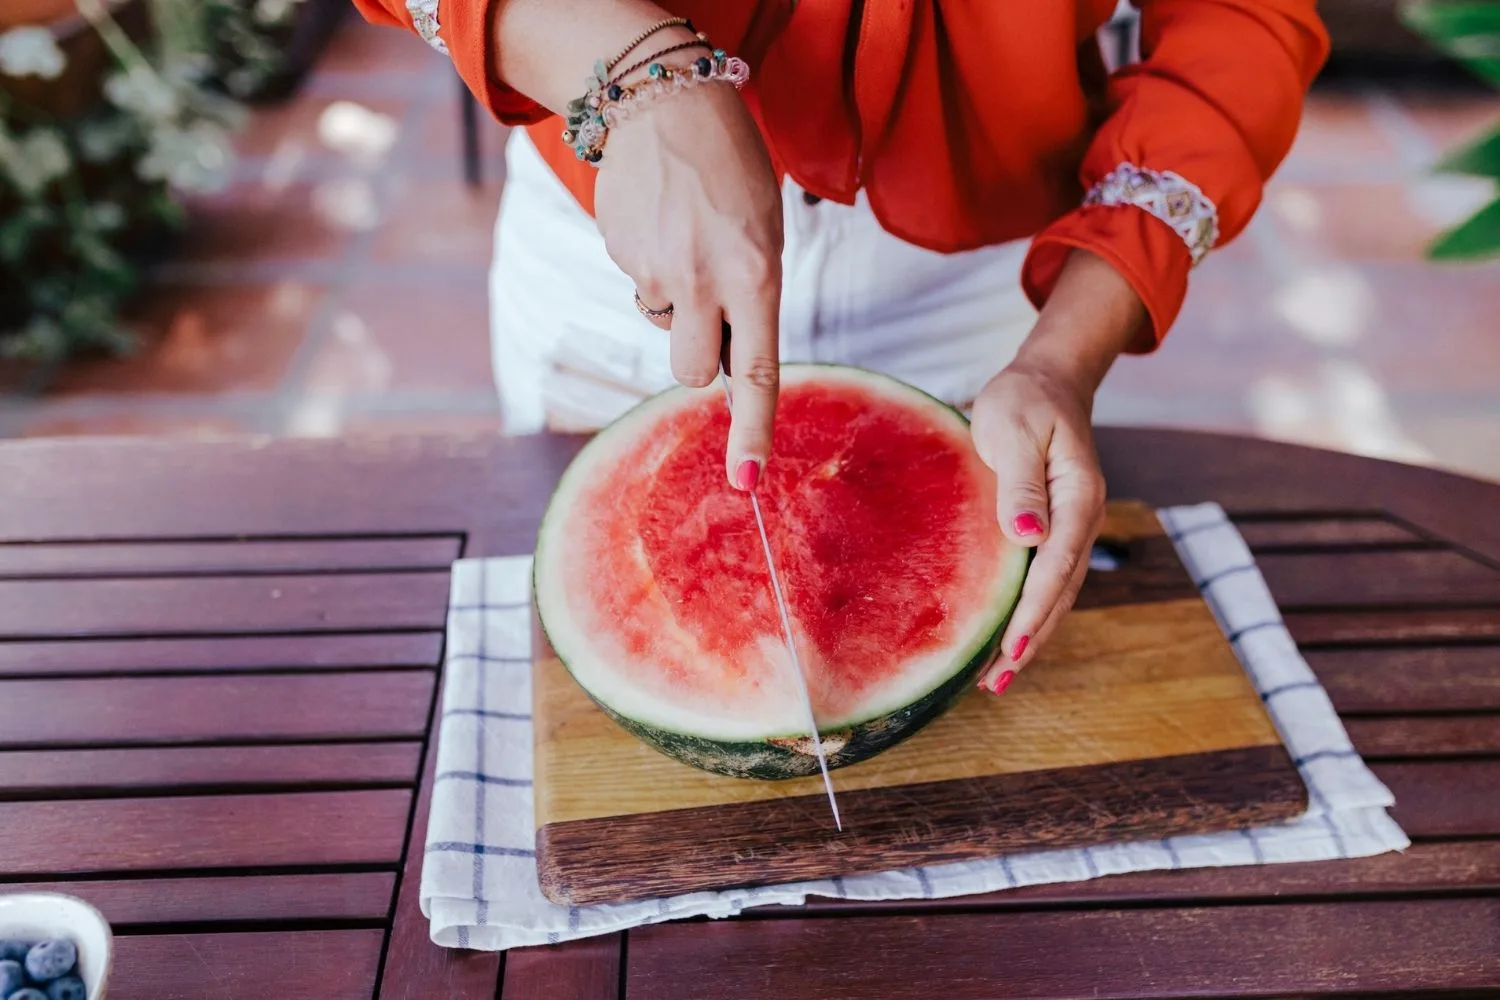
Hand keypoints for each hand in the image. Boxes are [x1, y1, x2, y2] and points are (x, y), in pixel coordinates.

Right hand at [490, 3, 783, 488]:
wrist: (667, 99)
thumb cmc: (731, 169)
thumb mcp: (764, 234)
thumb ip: (750, 298)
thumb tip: (717, 357)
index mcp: (755, 277)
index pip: (755, 374)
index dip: (752, 432)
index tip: (747, 482)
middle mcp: (704, 283)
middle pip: (692, 371)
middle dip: (698, 355)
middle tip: (710, 307)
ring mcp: (655, 272)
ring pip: (664, 326)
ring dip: (675, 303)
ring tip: (686, 240)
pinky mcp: (619, 256)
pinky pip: (639, 286)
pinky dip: (650, 266)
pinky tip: (660, 222)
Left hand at [969, 249, 1147, 692]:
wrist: (1046, 381)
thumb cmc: (1025, 400)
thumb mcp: (1017, 431)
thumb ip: (1022, 484)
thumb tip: (1027, 536)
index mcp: (1078, 498)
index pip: (1056, 566)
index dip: (1033, 610)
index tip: (1011, 647)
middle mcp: (1082, 519)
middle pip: (1059, 592)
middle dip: (1030, 640)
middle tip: (996, 683)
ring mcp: (1072, 528)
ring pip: (1054, 594)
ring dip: (1030, 636)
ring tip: (996, 678)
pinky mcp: (1056, 530)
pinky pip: (1044, 581)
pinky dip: (1028, 613)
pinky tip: (1005, 637)